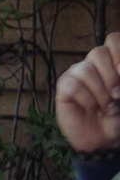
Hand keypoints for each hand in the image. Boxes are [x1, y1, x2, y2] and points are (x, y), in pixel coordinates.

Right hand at [58, 33, 119, 153]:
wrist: (105, 138)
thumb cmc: (119, 116)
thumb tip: (119, 68)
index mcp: (112, 62)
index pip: (113, 40)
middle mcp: (94, 65)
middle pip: (98, 52)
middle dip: (111, 77)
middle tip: (118, 95)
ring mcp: (77, 74)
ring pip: (85, 69)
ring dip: (100, 93)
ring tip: (107, 107)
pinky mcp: (64, 87)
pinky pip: (73, 85)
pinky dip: (87, 100)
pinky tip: (92, 108)